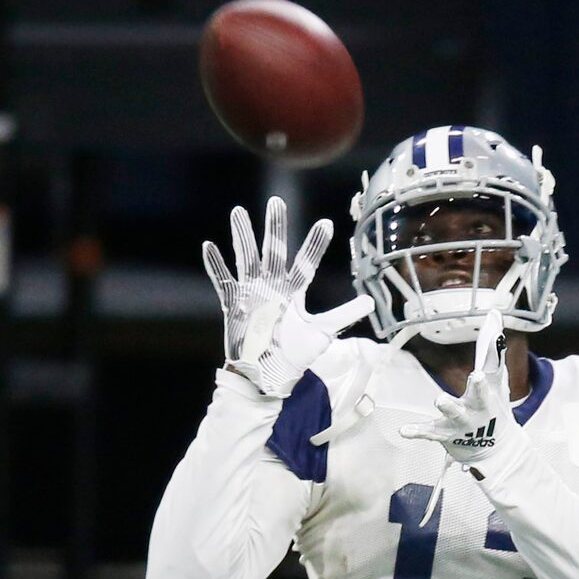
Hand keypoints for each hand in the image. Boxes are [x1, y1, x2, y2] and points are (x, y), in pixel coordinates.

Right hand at [202, 195, 370, 396]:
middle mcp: (273, 287)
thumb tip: (369, 302)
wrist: (267, 376)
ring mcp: (252, 294)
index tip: (326, 223)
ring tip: (238, 212)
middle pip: (275, 252)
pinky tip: (209, 246)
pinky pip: (223, 282)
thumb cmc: (293, 355)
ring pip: (247, 259)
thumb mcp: (322, 334)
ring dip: (243, 237)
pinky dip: (215, 266)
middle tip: (277, 201)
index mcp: (293, 291)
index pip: (306, 263)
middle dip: (275, 228)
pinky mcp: (234, 306)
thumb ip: (343, 315)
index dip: (316, 244)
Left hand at [397, 311, 519, 473]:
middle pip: (480, 395)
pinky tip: (403, 430)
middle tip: (478, 375)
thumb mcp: (497, 380)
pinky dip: (417, 431)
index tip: (495, 330)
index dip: (493, 348)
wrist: (495, 449)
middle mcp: (479, 407)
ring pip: (455, 414)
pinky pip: (430, 432)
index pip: (494, 366)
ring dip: (448, 406)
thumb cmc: (493, 406)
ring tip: (439, 399)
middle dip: (479, 386)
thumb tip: (493, 312)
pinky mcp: (445, 434)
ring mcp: (463, 422)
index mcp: (492, 391)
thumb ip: (492, 349)